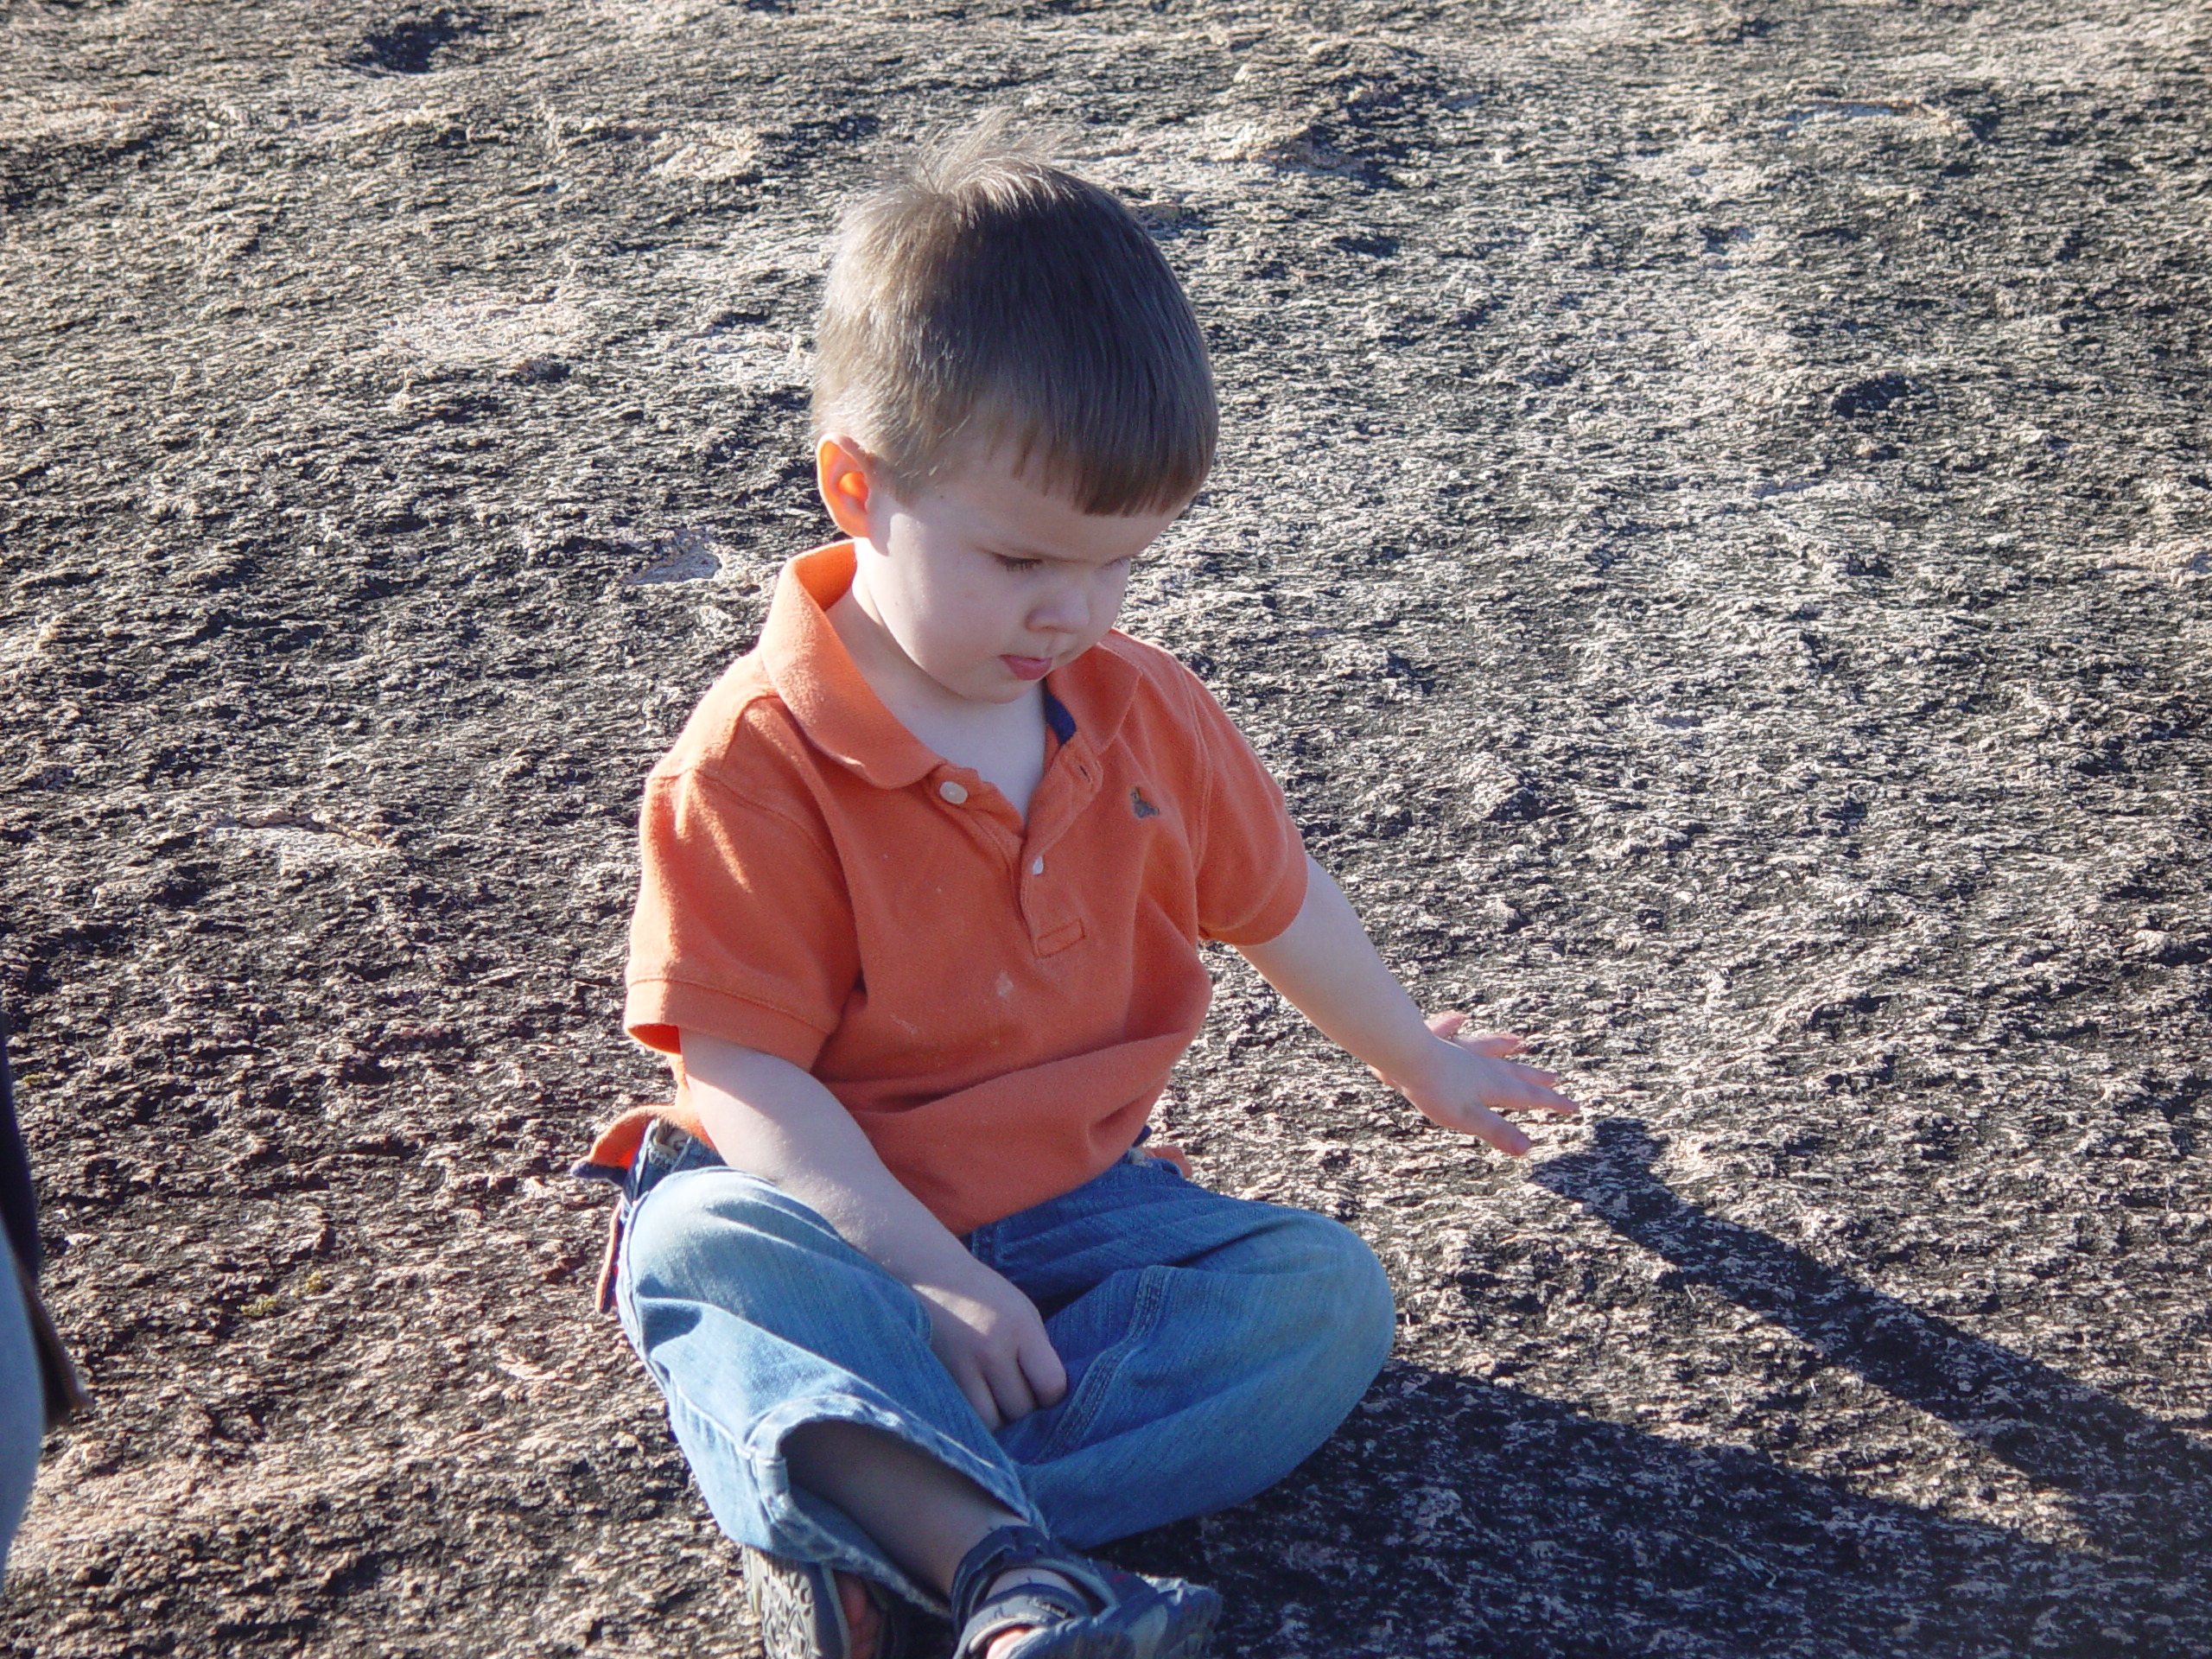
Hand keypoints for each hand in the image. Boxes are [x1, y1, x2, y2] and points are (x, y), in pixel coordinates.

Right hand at [910, 1260, 1067, 1430]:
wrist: (930, 1278)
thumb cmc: (985, 1296)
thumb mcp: (1023, 1312)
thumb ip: (1039, 1352)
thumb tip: (1053, 1400)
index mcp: (1019, 1327)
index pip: (1051, 1385)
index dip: (1053, 1396)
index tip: (1045, 1390)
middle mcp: (990, 1350)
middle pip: (1020, 1409)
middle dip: (1025, 1409)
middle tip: (1019, 1393)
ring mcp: (960, 1368)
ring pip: (992, 1423)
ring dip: (1000, 1419)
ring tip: (998, 1400)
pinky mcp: (938, 1380)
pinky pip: (966, 1417)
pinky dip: (976, 1417)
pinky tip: (978, 1399)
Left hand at [1378, 1012, 1579, 1156]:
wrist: (1404, 1054)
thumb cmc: (1432, 1088)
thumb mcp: (1466, 1117)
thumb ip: (1496, 1130)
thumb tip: (1527, 1148)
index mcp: (1489, 1086)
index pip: (1526, 1097)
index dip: (1551, 1103)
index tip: (1574, 1106)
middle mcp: (1478, 1066)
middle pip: (1512, 1072)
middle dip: (1535, 1079)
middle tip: (1556, 1079)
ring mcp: (1457, 1051)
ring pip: (1487, 1049)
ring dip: (1504, 1047)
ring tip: (1520, 1042)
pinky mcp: (1435, 1042)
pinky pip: (1449, 1030)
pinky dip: (1455, 1024)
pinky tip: (1460, 1017)